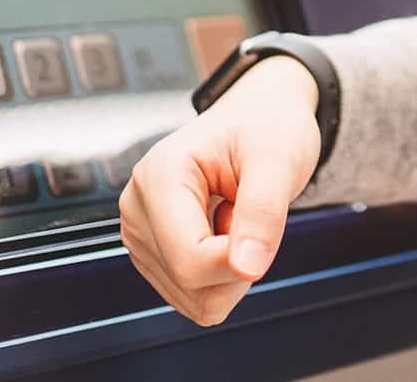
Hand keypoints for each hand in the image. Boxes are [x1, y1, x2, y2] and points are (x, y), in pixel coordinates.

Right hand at [119, 56, 321, 325]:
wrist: (258, 117)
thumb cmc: (267, 128)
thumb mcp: (279, 159)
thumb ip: (263, 211)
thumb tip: (247, 268)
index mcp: (159, 176)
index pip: (190, 260)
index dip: (239, 260)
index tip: (263, 225)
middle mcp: (137, 208)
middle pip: (190, 284)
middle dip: (237, 264)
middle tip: (247, 211)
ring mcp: (141, 234)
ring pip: (194, 300)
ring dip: (231, 271)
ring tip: (234, 216)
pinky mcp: (153, 253)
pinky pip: (194, 298)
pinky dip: (222, 275)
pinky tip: (223, 230)